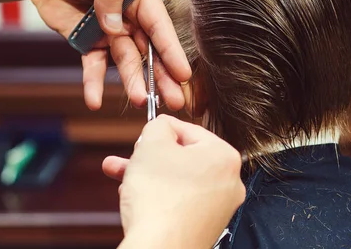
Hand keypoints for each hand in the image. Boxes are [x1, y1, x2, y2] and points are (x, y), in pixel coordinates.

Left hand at [21, 0, 190, 109]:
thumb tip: (115, 25)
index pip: (158, 23)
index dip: (171, 49)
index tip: (183, 73)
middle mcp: (129, 15)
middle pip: (150, 49)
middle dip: (162, 75)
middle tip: (174, 100)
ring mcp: (111, 31)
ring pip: (127, 61)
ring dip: (134, 82)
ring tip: (141, 102)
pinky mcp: (90, 43)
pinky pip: (95, 66)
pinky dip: (94, 83)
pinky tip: (94, 100)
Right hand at [103, 115, 245, 248]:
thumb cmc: (159, 198)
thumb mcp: (152, 143)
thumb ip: (159, 125)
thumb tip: (162, 125)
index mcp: (225, 156)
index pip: (189, 130)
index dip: (161, 130)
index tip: (144, 135)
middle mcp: (230, 181)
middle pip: (183, 157)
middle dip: (150, 155)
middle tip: (131, 155)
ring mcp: (219, 207)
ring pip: (178, 180)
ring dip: (148, 175)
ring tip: (120, 173)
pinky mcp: (205, 226)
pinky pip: (180, 202)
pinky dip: (158, 196)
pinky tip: (133, 196)